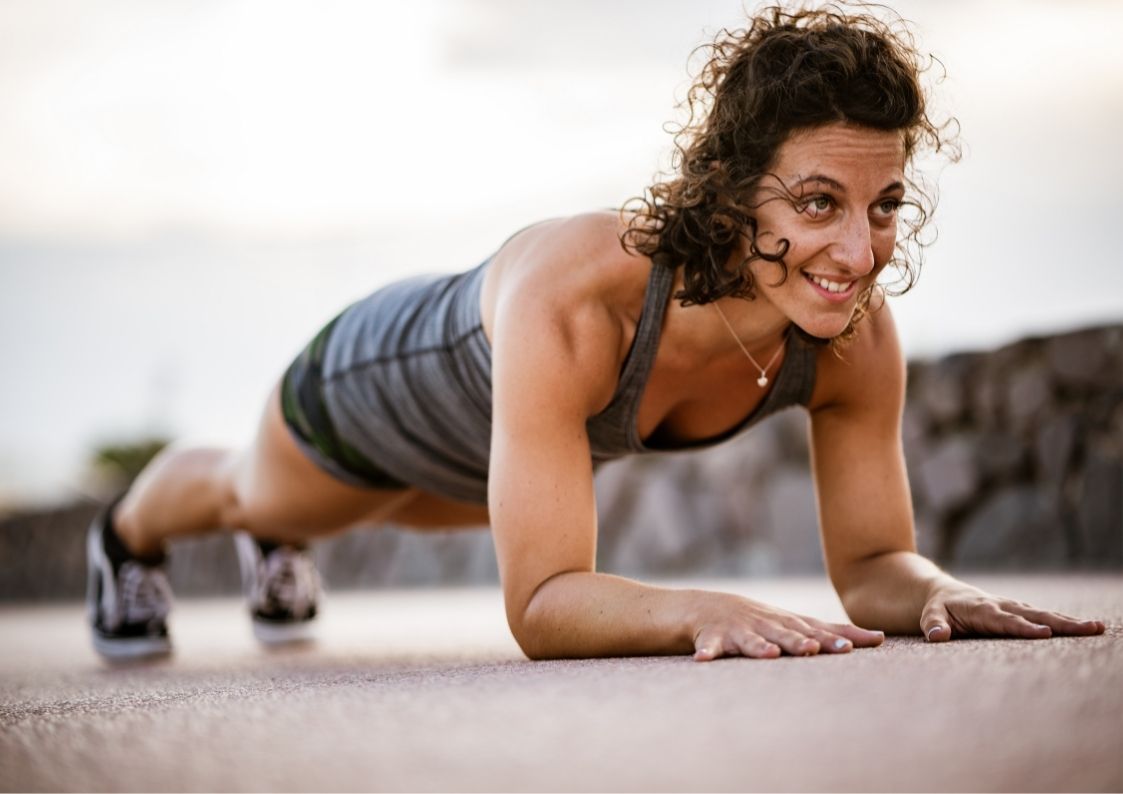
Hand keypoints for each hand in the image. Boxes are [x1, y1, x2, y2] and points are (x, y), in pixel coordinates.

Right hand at [691, 592, 884, 660]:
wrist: (703, 607)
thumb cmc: (758, 621)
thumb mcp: (791, 625)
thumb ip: (829, 633)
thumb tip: (880, 637)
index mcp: (787, 624)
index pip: (820, 630)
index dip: (842, 637)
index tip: (871, 641)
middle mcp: (766, 624)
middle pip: (788, 635)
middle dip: (804, 642)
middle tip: (821, 649)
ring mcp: (739, 630)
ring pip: (751, 640)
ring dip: (760, 647)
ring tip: (769, 655)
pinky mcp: (712, 637)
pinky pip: (709, 646)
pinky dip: (707, 652)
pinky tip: (703, 660)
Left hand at [921, 582, 1106, 641]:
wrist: (943, 592)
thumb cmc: (937, 608)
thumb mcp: (929, 615)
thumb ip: (933, 625)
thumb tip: (937, 637)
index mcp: (981, 609)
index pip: (1005, 621)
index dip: (1024, 627)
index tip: (1045, 634)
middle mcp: (1001, 606)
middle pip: (1034, 615)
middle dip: (1061, 623)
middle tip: (1089, 628)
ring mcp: (1013, 608)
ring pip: (1044, 615)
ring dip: (1070, 622)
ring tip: (1097, 628)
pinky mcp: (1019, 611)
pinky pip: (1043, 616)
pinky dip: (1065, 622)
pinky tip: (1085, 629)